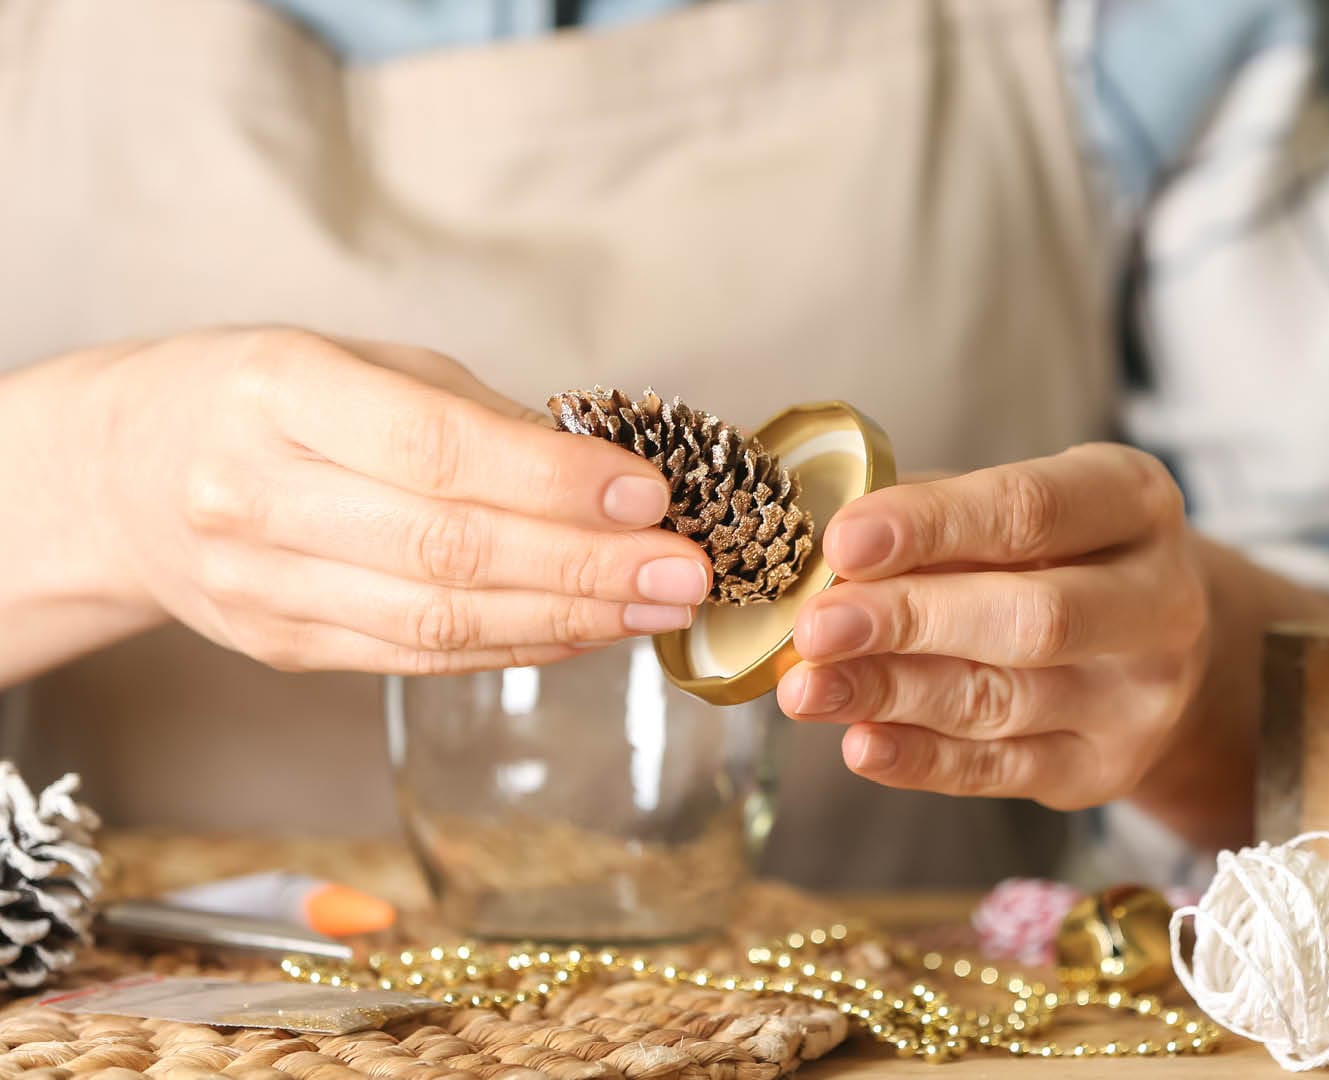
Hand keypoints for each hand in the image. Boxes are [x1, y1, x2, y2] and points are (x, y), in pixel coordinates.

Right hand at [72, 327, 711, 673]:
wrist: (123, 473)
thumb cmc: (265, 398)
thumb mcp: (362, 362)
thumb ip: (478, 417)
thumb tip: (615, 478)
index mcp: (279, 392)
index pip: (436, 451)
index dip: (552, 480)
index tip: (648, 493)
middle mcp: (257, 494)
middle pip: (447, 550)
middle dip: (587, 566)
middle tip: (686, 569)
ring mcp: (262, 584)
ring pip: (439, 622)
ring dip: (569, 619)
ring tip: (659, 606)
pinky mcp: (283, 647)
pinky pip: (419, 659)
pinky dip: (518, 646)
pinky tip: (590, 630)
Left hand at [775, 443, 1211, 813]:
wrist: (1153, 647)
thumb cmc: (1060, 556)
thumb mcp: (1019, 509)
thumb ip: (935, 521)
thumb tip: (826, 560)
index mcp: (1136, 503)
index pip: (1032, 510)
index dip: (933, 525)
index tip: (844, 540)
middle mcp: (1159, 601)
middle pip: (1032, 617)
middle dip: (911, 620)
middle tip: (816, 626)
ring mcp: (1138, 696)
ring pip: (1002, 699)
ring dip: (892, 694)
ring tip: (806, 687)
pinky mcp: (1103, 768)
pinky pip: (1000, 770)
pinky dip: (920, 759)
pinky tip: (859, 742)